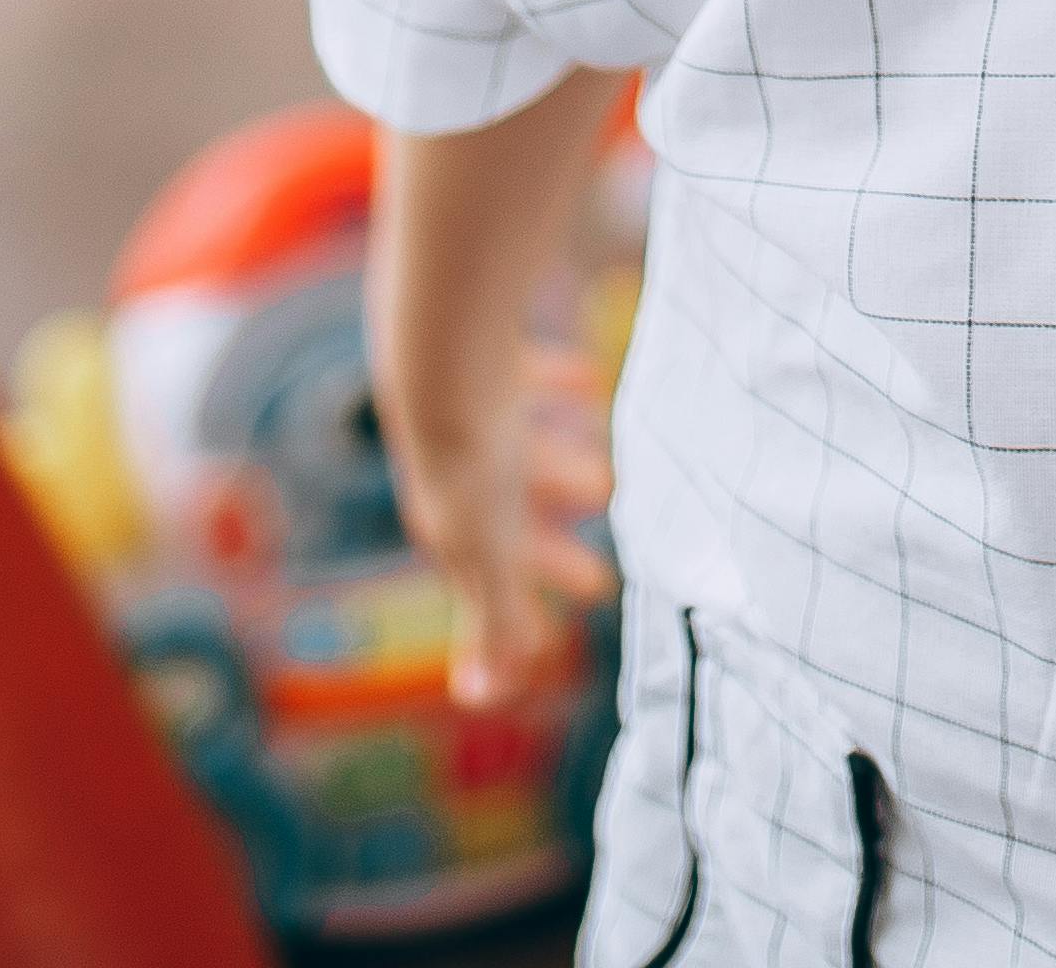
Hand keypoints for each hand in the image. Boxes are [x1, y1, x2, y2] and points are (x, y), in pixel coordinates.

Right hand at [377, 335, 617, 706]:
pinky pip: (527, 378)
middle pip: (508, 524)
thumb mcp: (494, 558)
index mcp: (452, 529)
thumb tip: (484, 692)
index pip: (491, 587)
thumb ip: (496, 621)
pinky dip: (558, 384)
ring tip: (606, 478)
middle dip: (549, 553)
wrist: (450, 362)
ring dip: (556, 471)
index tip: (553, 644)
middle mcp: (455, 478)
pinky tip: (591, 380)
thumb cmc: (477, 469)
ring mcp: (472, 420)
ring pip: (518, 454)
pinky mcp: (491, 364)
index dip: (522, 618)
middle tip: (596, 582)